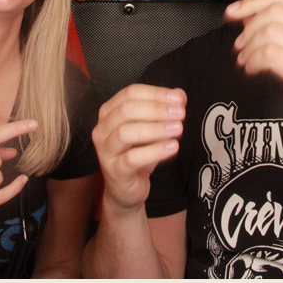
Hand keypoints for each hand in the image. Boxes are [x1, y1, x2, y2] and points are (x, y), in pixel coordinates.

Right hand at [92, 83, 185, 212]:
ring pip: (126, 132)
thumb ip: (164, 110)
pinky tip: (173, 147)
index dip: (156, 93)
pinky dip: (155, 151)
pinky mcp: (114, 170)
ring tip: (178, 129)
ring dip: (155, 128)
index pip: (130, 93)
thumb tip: (179, 95)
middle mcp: (102, 129)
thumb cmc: (137, 155)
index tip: (178, 99)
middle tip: (180, 113)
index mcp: (109, 113)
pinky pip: (132, 158)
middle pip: (127, 110)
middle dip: (157, 109)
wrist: (127, 189)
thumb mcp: (152, 130)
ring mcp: (105, 150)